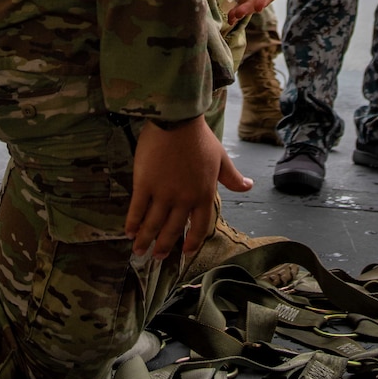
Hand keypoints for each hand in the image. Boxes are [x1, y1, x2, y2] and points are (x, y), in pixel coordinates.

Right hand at [126, 115, 252, 262]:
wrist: (177, 121)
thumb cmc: (200, 138)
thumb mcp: (221, 158)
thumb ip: (233, 177)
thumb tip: (249, 186)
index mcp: (203, 195)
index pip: (199, 226)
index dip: (192, 242)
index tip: (185, 252)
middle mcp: (184, 200)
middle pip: (173, 230)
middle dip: (164, 246)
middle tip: (157, 257)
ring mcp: (163, 194)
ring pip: (153, 224)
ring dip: (145, 240)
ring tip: (139, 251)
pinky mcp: (144, 184)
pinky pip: (137, 210)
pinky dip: (132, 223)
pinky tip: (128, 231)